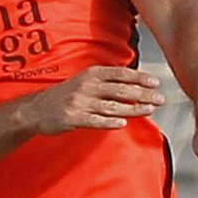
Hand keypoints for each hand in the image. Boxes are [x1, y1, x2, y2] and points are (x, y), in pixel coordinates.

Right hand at [30, 65, 165, 134]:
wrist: (37, 110)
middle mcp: (87, 86)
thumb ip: (107, 81)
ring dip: (133, 108)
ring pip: (112, 106)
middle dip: (142, 94)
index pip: (120, 74)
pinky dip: (110, 122)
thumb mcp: (85, 81)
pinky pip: (95, 120)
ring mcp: (80, 102)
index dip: (139, 77)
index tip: (155, 82)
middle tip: (160, 98)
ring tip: (149, 110)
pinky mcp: (73, 118)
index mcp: (91, 74)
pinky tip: (124, 123)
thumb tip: (135, 84)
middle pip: (120, 89)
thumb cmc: (65, 96)